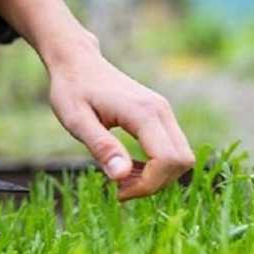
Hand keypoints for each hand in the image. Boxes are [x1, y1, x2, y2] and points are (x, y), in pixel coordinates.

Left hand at [46, 39, 194, 198]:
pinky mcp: (159, 115)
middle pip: (182, 161)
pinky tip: (126, 165)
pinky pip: (171, 149)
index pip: (167, 160)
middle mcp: (160, 110)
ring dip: (156, 176)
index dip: (148, 185)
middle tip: (120, 187)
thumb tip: (120, 177)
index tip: (118, 191)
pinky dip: (155, 166)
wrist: (76, 62)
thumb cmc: (71, 89)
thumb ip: (101, 147)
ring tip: (120, 176)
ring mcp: (163, 111)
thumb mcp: (76, 121)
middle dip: (155, 184)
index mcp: (143, 112)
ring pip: (181, 157)